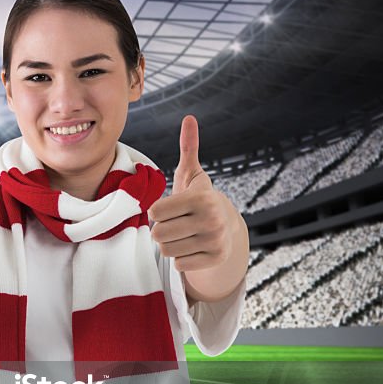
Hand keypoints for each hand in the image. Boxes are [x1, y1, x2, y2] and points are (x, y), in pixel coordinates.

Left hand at [149, 115, 236, 271]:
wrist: (227, 228)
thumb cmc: (198, 199)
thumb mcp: (192, 174)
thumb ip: (188, 148)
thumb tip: (189, 118)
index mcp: (201, 198)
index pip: (155, 212)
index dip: (157, 212)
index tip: (169, 209)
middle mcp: (211, 220)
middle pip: (158, 234)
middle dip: (162, 230)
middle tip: (176, 223)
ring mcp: (215, 241)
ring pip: (166, 250)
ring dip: (170, 244)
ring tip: (184, 235)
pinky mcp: (215, 259)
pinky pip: (179, 264)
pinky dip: (182, 258)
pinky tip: (193, 247)